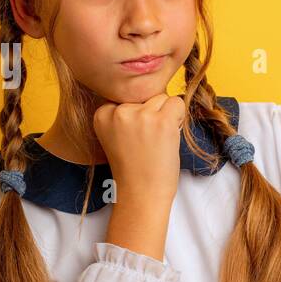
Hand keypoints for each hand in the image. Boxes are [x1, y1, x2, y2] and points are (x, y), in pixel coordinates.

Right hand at [93, 90, 187, 204]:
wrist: (141, 194)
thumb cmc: (134, 168)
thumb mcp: (118, 135)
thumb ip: (126, 113)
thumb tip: (152, 87)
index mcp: (101, 114)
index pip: (129, 97)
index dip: (138, 115)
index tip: (134, 138)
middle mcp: (118, 111)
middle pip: (145, 95)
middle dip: (152, 114)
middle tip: (147, 142)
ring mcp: (139, 115)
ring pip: (162, 97)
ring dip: (166, 116)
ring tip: (157, 141)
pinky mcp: (161, 121)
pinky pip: (178, 103)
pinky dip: (179, 118)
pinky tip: (168, 137)